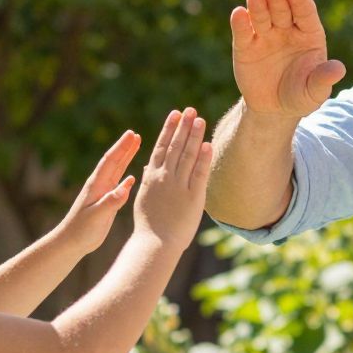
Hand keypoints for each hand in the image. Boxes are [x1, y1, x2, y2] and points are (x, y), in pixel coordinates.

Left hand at [54, 130, 140, 258]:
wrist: (71, 242)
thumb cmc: (81, 231)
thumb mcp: (96, 216)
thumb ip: (111, 201)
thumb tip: (126, 186)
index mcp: (96, 185)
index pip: (110, 161)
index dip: (121, 147)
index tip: (131, 134)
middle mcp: (99, 186)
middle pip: (114, 162)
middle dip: (124, 147)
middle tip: (134, 134)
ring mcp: (102, 193)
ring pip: (116, 172)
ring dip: (125, 159)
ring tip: (134, 148)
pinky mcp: (105, 203)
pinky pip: (117, 187)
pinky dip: (126, 180)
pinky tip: (132, 178)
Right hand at [132, 108, 211, 251]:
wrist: (154, 243)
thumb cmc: (149, 225)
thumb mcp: (144, 199)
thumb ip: (147, 181)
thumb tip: (147, 168)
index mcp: (151, 177)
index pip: (160, 147)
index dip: (169, 129)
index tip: (175, 114)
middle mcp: (164, 178)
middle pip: (174, 146)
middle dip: (183, 126)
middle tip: (190, 109)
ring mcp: (178, 186)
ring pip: (186, 156)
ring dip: (194, 136)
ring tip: (200, 119)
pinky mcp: (192, 197)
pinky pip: (199, 174)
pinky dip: (203, 158)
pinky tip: (208, 144)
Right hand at [229, 0, 346, 118]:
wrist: (274, 109)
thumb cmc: (300, 95)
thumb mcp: (314, 91)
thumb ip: (324, 79)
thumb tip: (339, 69)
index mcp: (309, 34)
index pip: (305, 12)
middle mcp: (286, 29)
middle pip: (282, 9)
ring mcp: (265, 35)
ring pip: (262, 16)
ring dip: (258, 5)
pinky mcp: (245, 46)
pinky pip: (243, 32)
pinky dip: (240, 23)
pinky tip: (238, 14)